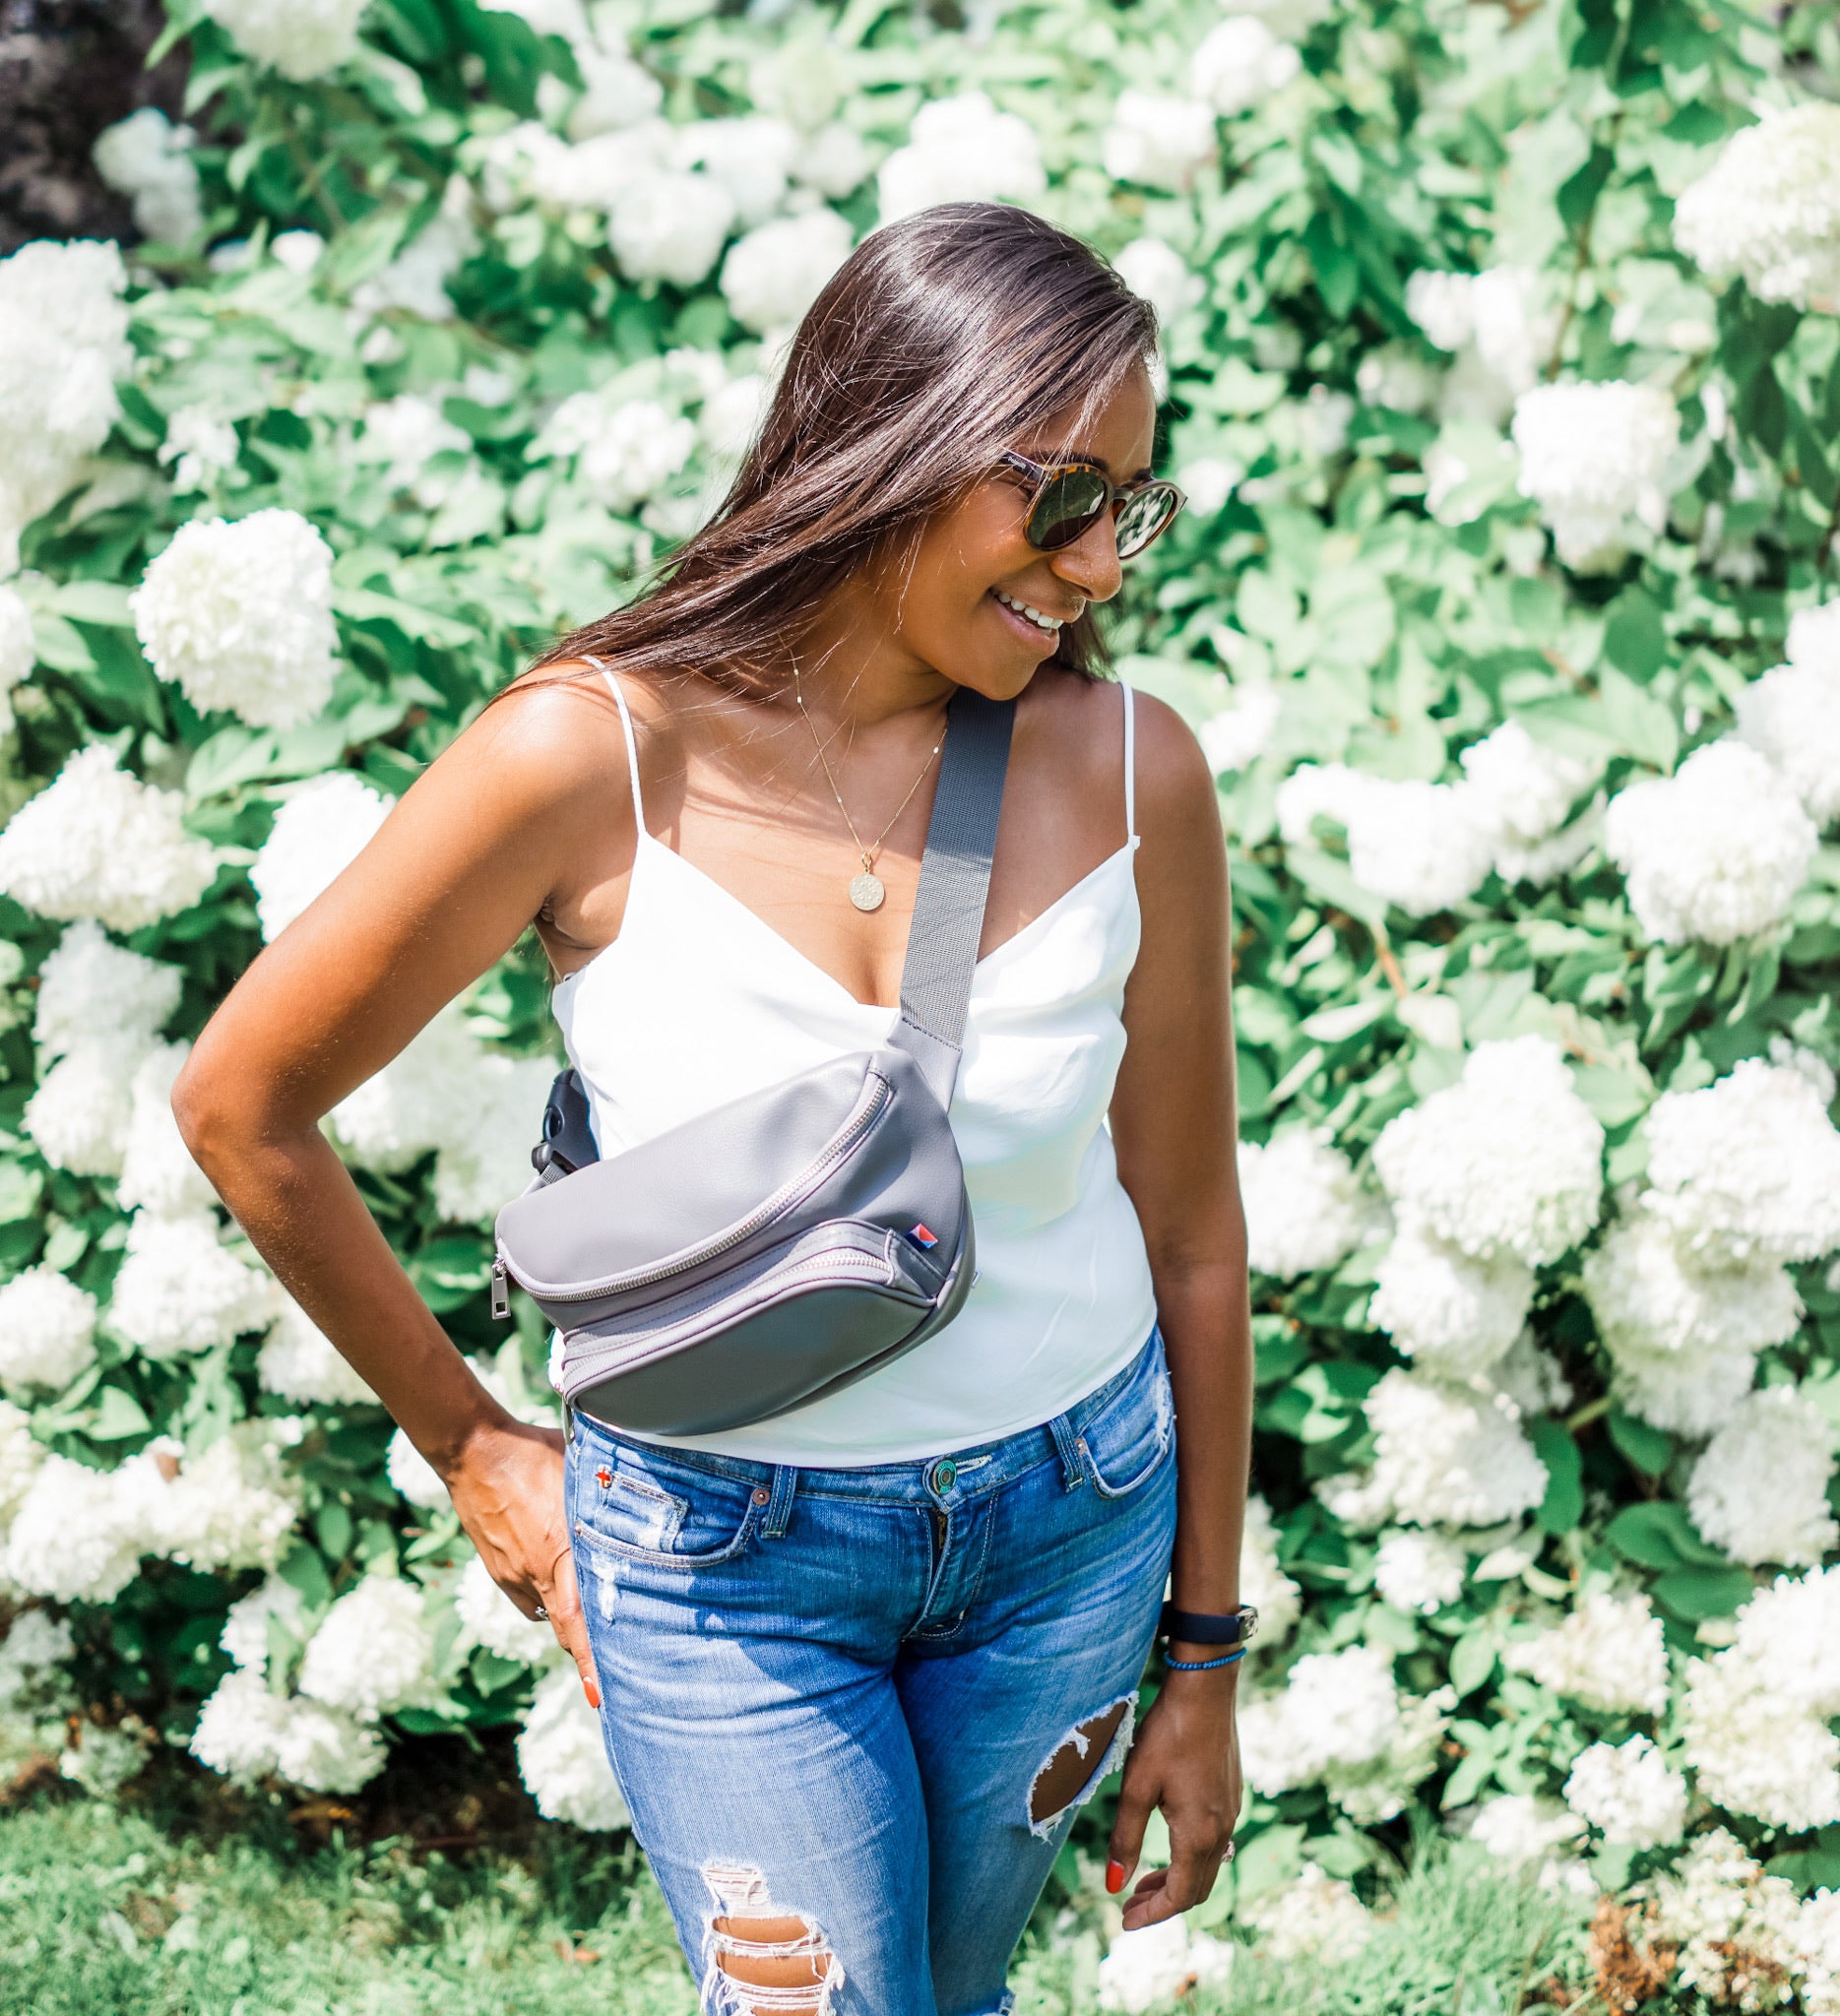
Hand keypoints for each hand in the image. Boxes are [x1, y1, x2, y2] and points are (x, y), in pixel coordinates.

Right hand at [441, 1416, 600, 1707]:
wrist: (471, 1450)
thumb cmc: (532, 1453)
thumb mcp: (578, 1470)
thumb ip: (605, 1496)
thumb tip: (645, 1499)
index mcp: (556, 1554)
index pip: (578, 1622)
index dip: (590, 1661)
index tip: (599, 1697)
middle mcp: (532, 1573)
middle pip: (565, 1627)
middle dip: (588, 1650)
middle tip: (612, 1671)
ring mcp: (511, 1573)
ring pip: (546, 1609)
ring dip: (568, 1616)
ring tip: (594, 1615)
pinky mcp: (498, 1565)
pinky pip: (528, 1592)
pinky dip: (547, 1593)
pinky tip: (560, 1575)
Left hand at [1106, 1667, 1241, 1929]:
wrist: (1206, 1692)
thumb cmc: (1167, 1736)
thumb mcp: (1137, 1787)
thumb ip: (1126, 1838)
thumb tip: (1113, 1884)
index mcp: (1198, 1835)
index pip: (1179, 1896)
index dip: (1152, 1914)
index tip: (1125, 1921)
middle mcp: (1221, 1830)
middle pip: (1197, 1888)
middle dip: (1163, 1902)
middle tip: (1130, 1904)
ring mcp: (1231, 1812)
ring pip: (1208, 1867)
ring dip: (1177, 1880)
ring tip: (1145, 1879)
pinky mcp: (1231, 1794)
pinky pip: (1215, 1843)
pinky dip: (1190, 1858)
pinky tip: (1171, 1842)